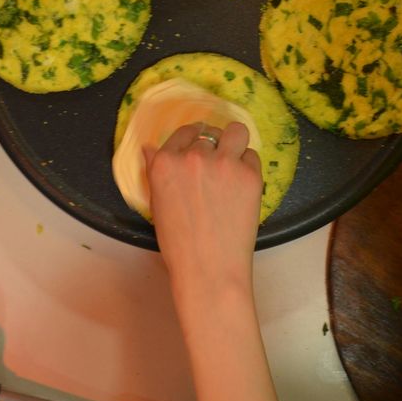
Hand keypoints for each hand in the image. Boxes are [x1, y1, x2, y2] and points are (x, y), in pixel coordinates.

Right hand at [144, 122, 262, 295]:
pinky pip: (252, 156)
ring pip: (236, 132)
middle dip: (213, 145)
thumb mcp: (157, 203)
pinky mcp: (250, 175)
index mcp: (166, 163)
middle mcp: (194, 156)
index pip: (183, 133)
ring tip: (235, 161)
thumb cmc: (179, 243)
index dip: (192, 139)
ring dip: (235, 143)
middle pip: (210, 133)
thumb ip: (156, 170)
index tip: (199, 148)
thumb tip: (149, 147)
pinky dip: (248, 166)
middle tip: (217, 164)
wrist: (209, 268)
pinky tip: (242, 186)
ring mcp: (224, 163)